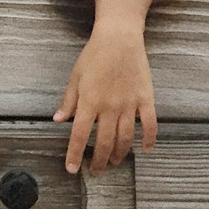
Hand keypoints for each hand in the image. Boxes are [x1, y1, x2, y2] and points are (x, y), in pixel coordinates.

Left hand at [53, 20, 155, 175]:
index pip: (80, 135)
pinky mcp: (145, 99)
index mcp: (89, 101)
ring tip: (114, 162)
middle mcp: (109, 107)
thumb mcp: (75, 76)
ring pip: (125, 138)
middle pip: (104, 142)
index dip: (75, 154)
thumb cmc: (94, 55)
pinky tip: (145, 150)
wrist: (119, 37)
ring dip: (119, 154)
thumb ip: (68, 101)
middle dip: (98, 161)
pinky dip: (148, 139)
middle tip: (95, 171)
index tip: (72, 169)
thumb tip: (59, 120)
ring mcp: (129, 104)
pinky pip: (149, 125)